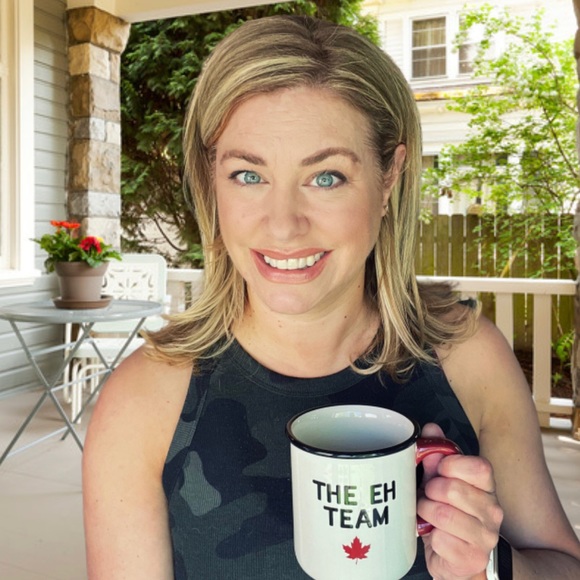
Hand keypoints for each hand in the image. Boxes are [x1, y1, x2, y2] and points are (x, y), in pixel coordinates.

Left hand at [418, 423, 503, 579]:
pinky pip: (439, 539)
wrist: (454, 557)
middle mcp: (492, 511)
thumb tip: (432, 429)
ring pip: (442, 513)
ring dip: (425, 512)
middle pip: (453, 489)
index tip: (438, 470)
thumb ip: (437, 454)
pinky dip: (428, 536)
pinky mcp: (472, 559)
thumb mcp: (440, 480)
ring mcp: (485, 537)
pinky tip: (434, 536)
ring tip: (428, 515)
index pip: (478, 467)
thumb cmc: (447, 514)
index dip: (450, 464)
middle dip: (430, 490)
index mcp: (487, 487)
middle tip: (428, 495)